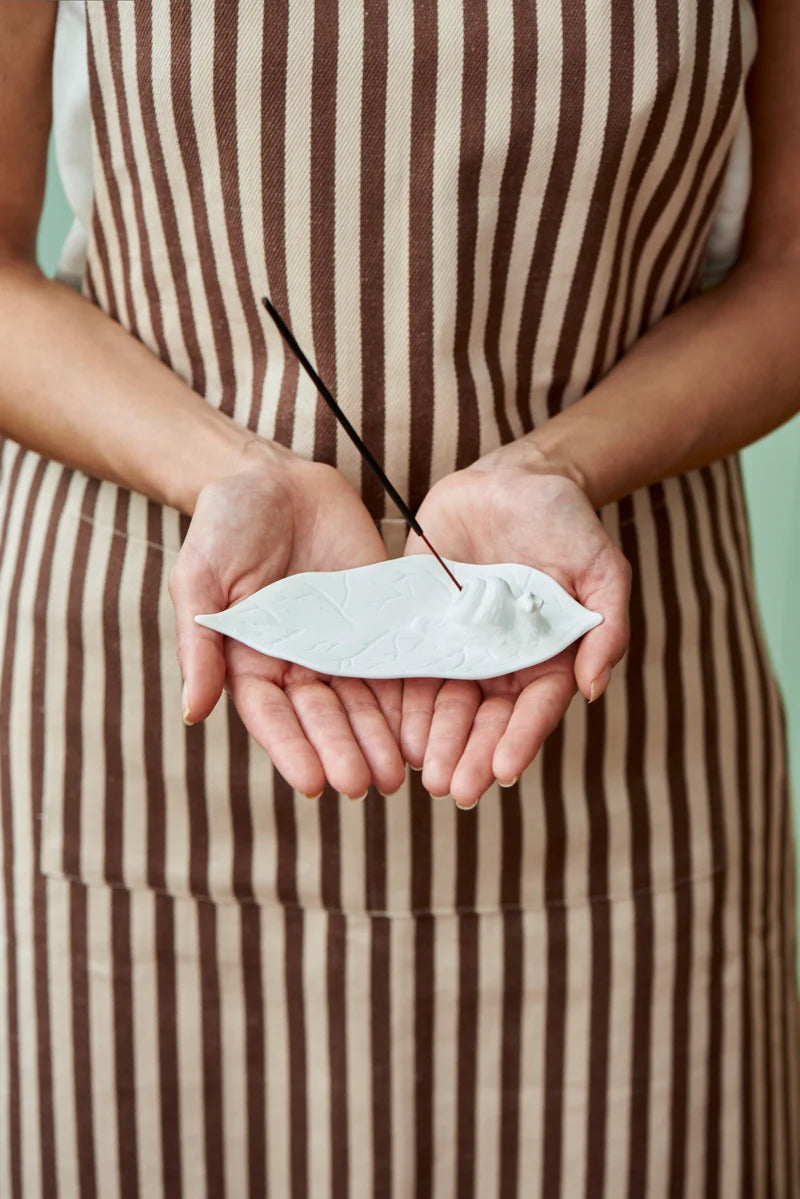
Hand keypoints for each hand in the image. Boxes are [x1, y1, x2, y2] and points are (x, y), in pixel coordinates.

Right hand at [168, 439, 404, 798]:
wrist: (276, 479)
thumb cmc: (225, 525)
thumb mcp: (200, 577)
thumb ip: (201, 643)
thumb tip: (193, 712)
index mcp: (250, 661)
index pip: (272, 716)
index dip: (292, 749)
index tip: (313, 784)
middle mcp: (298, 663)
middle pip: (323, 716)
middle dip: (345, 751)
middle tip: (366, 785)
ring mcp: (341, 646)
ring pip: (363, 701)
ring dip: (381, 738)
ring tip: (401, 772)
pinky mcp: (376, 622)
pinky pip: (396, 662)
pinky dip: (410, 695)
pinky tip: (427, 725)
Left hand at [401, 443, 630, 806]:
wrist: (518, 479)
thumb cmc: (569, 523)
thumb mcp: (603, 569)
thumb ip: (605, 626)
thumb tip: (592, 689)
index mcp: (545, 657)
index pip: (534, 710)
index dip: (519, 741)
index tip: (502, 772)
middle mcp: (499, 661)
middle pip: (484, 719)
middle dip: (469, 754)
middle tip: (452, 788)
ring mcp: (458, 643)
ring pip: (443, 701)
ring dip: (432, 739)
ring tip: (420, 770)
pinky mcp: (422, 620)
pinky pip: (407, 662)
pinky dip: (398, 695)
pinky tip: (386, 725)